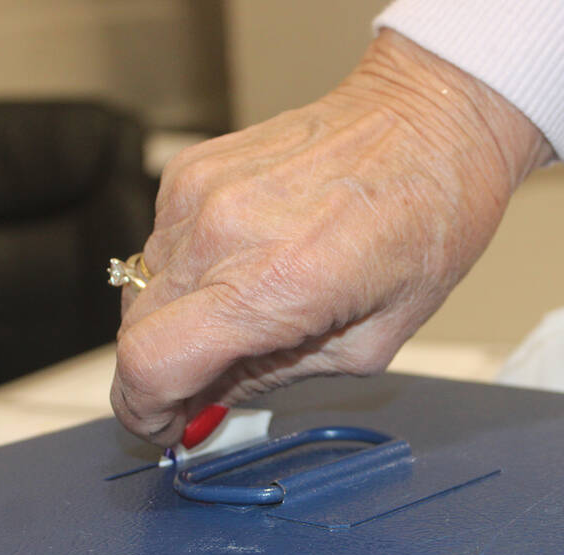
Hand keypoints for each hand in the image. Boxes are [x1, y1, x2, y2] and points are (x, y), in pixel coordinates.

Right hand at [111, 30, 551, 444]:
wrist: (429, 121)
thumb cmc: (426, 223)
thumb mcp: (369, 343)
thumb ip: (276, 380)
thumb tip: (210, 403)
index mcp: (273, 285)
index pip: (149, 364)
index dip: (144, 410)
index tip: (165, 424)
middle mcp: (221, 234)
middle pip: (134, 332)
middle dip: (163, 372)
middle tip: (214, 380)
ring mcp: (199, 193)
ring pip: (142, 288)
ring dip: (177, 318)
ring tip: (244, 312)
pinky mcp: (192, 167)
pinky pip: (161, 241)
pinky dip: (188, 269)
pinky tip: (243, 262)